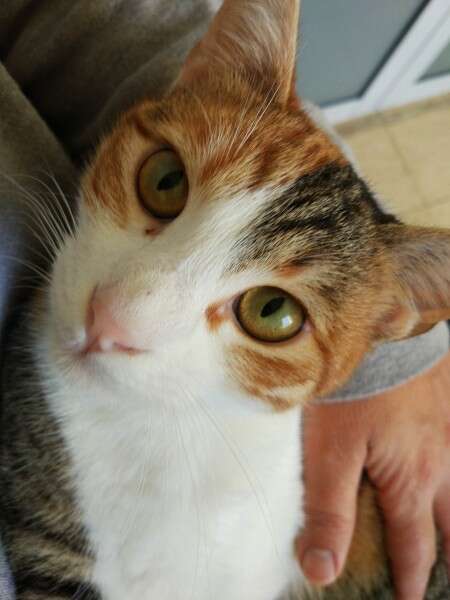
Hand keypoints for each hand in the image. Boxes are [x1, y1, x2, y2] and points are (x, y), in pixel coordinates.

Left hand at [296, 352, 449, 599]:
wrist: (381, 324)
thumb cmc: (353, 388)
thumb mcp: (330, 453)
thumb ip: (328, 511)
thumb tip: (322, 571)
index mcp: (410, 479)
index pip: (414, 545)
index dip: (410, 578)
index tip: (408, 598)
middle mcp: (441, 459)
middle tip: (449, 573)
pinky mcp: (449, 395)